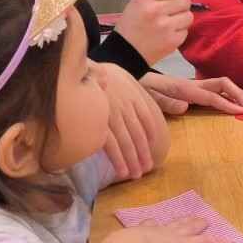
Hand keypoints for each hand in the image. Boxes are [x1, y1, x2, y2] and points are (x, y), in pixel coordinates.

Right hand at [98, 63, 165, 180]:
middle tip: (146, 168)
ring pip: (126, 141)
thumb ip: (135, 93)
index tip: (153, 149)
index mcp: (133, 96)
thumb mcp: (122, 78)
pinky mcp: (98, 120)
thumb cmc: (100, 75)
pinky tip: (121, 170)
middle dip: (142, 154)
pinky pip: (109, 143)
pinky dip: (117, 158)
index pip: (147, 120)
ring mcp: (112, 114)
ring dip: (132, 160)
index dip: (151, 137)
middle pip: (137, 134)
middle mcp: (125, 106)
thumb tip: (163, 103)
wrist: (79, 68)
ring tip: (135, 174)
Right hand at [113, 0, 193, 63]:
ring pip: (188, 16)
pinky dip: (178, 33)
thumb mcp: (136, 4)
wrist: (125, 54)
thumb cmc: (130, 28)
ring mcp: (165, 27)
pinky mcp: (172, 41)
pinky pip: (185, 31)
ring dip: (180, 20)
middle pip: (185, 0)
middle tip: (170, 11)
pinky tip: (166, 35)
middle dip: (179, 6)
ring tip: (167, 24)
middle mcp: (156, 11)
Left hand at [140, 73, 242, 114]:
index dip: (227, 103)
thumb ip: (165, 101)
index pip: (210, 96)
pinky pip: (212, 89)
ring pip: (219, 85)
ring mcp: (191, 85)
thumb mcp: (147, 95)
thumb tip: (185, 107)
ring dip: (235, 92)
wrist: (128, 72)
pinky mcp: (189, 88)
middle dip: (237, 94)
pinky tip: (233, 99)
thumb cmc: (137, 87)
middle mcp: (190, 84)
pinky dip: (227, 93)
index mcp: (183, 88)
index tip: (241, 111)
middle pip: (221, 85)